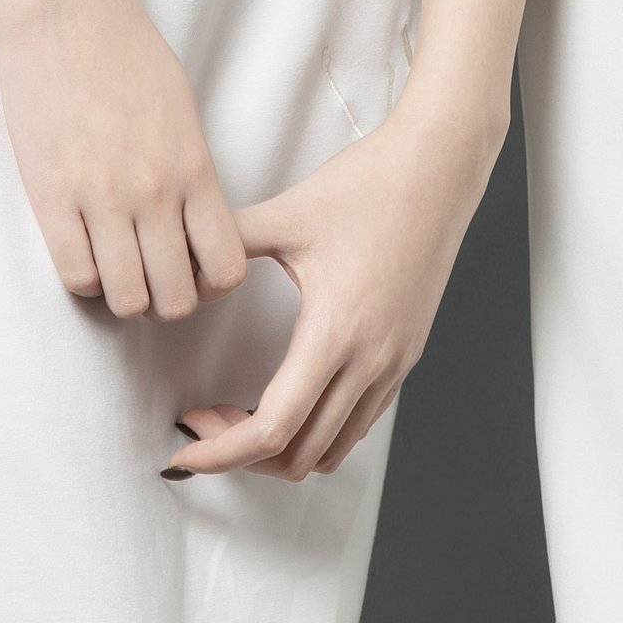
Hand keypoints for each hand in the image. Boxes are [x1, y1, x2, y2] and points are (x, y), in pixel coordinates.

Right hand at [0, 0, 246, 319]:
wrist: (66, 3)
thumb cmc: (125, 45)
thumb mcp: (179, 105)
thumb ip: (189, 168)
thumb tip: (191, 221)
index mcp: (193, 165)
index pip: (226, 268)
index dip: (211, 284)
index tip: (193, 267)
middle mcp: (153, 191)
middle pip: (175, 299)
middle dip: (166, 297)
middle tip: (150, 272)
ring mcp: (100, 196)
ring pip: (125, 299)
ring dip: (123, 293)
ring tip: (115, 263)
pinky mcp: (50, 195)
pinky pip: (76, 276)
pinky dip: (84, 277)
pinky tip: (82, 246)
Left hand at [167, 100, 497, 480]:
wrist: (439, 166)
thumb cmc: (369, 183)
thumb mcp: (288, 212)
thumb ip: (229, 243)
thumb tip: (184, 270)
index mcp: (334, 332)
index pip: (272, 429)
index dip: (221, 454)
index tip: (183, 452)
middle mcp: (369, 361)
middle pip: (299, 456)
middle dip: (242, 454)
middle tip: (204, 420)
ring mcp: (393, 362)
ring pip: (332, 449)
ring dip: (282, 449)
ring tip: (241, 413)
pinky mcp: (406, 354)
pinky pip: (359, 421)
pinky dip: (318, 430)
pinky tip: (290, 396)